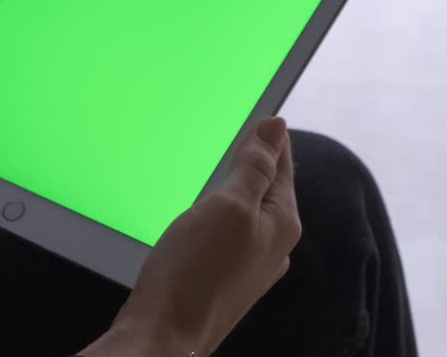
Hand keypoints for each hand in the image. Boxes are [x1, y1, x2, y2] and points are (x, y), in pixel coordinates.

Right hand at [84, 117, 301, 356]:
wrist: (164, 333)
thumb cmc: (195, 269)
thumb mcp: (228, 206)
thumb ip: (254, 168)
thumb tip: (277, 128)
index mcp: (281, 222)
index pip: (282, 166)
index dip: (271, 138)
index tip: (264, 113)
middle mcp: (274, 245)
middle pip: (270, 189)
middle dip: (259, 161)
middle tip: (246, 131)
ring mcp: (252, 266)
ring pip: (252, 213)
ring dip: (241, 187)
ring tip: (228, 164)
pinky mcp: (227, 279)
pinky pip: (235, 233)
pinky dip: (226, 212)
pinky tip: (210, 212)